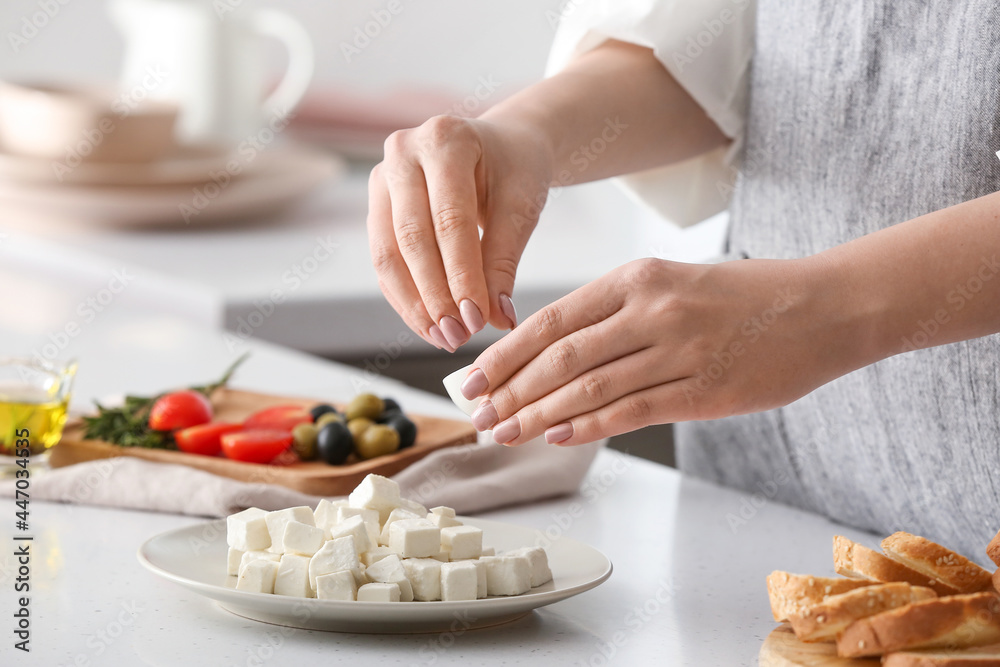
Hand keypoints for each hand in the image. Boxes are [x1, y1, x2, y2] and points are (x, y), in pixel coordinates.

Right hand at [367, 115, 553, 351]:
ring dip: (414, 303)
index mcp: (446, 139)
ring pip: (387, 253)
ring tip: (443, 338)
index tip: (477, 320)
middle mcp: (404, 151)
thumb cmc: (516, 169)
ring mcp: (383, 176)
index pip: (450, 221)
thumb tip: (496, 319)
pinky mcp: (377, 204)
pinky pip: (385, 259)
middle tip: (458, 337)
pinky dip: (406, 296)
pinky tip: (429, 324)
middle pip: (411, 238)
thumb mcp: (521, 207)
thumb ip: (504, 261)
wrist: (502, 145)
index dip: (461, 276)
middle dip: (435, 295)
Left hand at [458, 257, 871, 445]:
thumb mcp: (672, 284)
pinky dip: (589, 426)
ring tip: (505, 431)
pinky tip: (557, 437)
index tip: (472, 376)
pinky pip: (633, 410)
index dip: (505, 353)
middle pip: (560, 356)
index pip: (552, 319)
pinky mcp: (706, 390)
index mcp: (636, 278)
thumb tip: (552, 354)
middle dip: (510, 388)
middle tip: (477, 413)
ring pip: (589, 386)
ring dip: (539, 414)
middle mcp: (651, 309)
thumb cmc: (743, 297)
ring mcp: (679, 350)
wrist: (824, 306)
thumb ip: (616, 315)